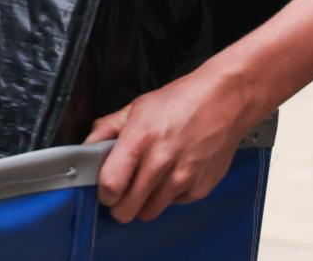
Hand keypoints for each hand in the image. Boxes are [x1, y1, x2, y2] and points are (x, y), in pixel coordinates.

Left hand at [85, 62, 258, 223]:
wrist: (225, 101)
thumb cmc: (182, 101)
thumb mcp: (138, 107)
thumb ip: (108, 128)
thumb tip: (87, 147)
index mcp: (140, 139)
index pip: (110, 185)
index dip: (103, 192)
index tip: (105, 189)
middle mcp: (161, 162)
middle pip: (127, 210)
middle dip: (120, 205)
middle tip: (123, 192)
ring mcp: (182, 178)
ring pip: (150, 212)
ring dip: (144, 202)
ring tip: (149, 181)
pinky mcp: (200, 188)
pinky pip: (174, 204)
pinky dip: (170, 195)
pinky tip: (173, 174)